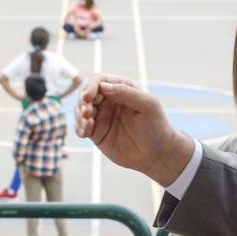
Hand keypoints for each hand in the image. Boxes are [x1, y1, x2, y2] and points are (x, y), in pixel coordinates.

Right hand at [74, 75, 192, 184]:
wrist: (157, 154)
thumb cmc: (157, 127)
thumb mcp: (148, 105)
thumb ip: (127, 92)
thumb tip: (103, 86)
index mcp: (122, 88)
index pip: (99, 81)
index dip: (90, 86)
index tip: (88, 98)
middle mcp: (109, 100)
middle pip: (86, 94)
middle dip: (83, 102)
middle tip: (87, 114)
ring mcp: (102, 116)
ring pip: (80, 109)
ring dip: (79, 116)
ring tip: (87, 127)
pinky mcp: (96, 132)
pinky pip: (81, 126)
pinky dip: (79, 128)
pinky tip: (84, 134)